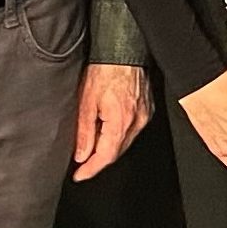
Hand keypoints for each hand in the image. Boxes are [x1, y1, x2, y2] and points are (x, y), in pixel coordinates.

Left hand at [72, 63, 151, 180]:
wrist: (123, 52)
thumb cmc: (105, 71)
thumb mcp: (86, 102)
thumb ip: (84, 132)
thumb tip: (81, 155)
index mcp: (120, 122)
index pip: (106, 156)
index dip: (91, 169)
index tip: (79, 176)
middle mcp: (136, 122)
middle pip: (116, 152)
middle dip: (98, 161)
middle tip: (81, 165)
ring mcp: (144, 117)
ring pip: (124, 143)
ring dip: (108, 149)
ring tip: (91, 148)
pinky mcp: (147, 111)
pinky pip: (132, 131)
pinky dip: (118, 136)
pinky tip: (107, 132)